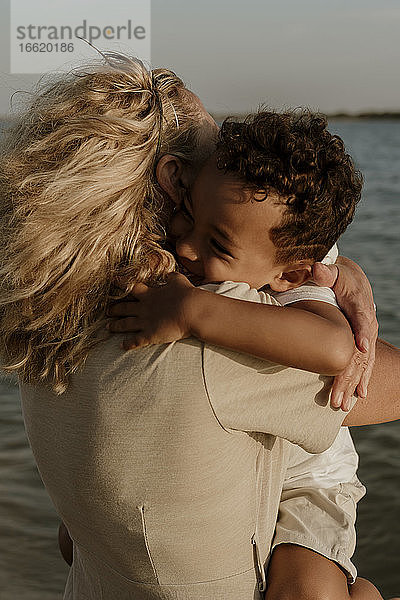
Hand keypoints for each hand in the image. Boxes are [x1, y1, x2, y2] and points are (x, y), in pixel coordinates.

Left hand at [107, 272, 194, 349]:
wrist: (192, 311)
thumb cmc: (187, 295)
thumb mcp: (179, 281)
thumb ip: (171, 277)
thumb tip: (168, 274)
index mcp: (150, 294)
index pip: (132, 287)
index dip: (121, 283)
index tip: (113, 280)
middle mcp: (144, 308)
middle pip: (124, 307)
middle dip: (114, 309)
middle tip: (107, 311)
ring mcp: (145, 322)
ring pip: (125, 324)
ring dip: (116, 326)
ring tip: (109, 327)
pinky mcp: (150, 335)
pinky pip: (136, 340)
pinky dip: (128, 343)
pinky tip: (123, 346)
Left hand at [312, 256, 377, 410]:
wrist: (354, 284)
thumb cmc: (339, 278)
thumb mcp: (333, 272)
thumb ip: (325, 272)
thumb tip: (317, 269)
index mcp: (360, 307)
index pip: (362, 320)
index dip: (362, 333)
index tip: (360, 347)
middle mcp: (367, 326)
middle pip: (361, 353)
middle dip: (350, 376)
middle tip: (338, 397)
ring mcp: (366, 338)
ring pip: (362, 365)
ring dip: (353, 386)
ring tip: (343, 405)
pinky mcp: (362, 346)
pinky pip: (363, 366)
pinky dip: (361, 381)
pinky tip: (358, 397)